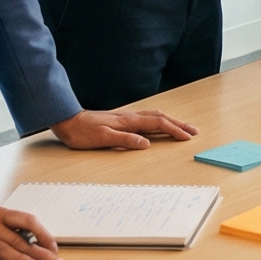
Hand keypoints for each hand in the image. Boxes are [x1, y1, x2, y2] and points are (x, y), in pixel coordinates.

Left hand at [51, 106, 196, 149]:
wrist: (66, 120)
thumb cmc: (81, 133)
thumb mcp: (102, 139)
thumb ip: (124, 140)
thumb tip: (146, 144)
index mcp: (128, 121)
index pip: (158, 124)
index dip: (174, 131)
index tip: (188, 138)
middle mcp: (130, 116)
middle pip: (160, 117)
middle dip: (179, 124)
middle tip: (194, 131)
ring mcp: (126, 116)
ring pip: (154, 115)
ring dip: (170, 121)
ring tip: (181, 126)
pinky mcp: (121, 119)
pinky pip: (146, 117)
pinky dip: (159, 120)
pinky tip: (158, 124)